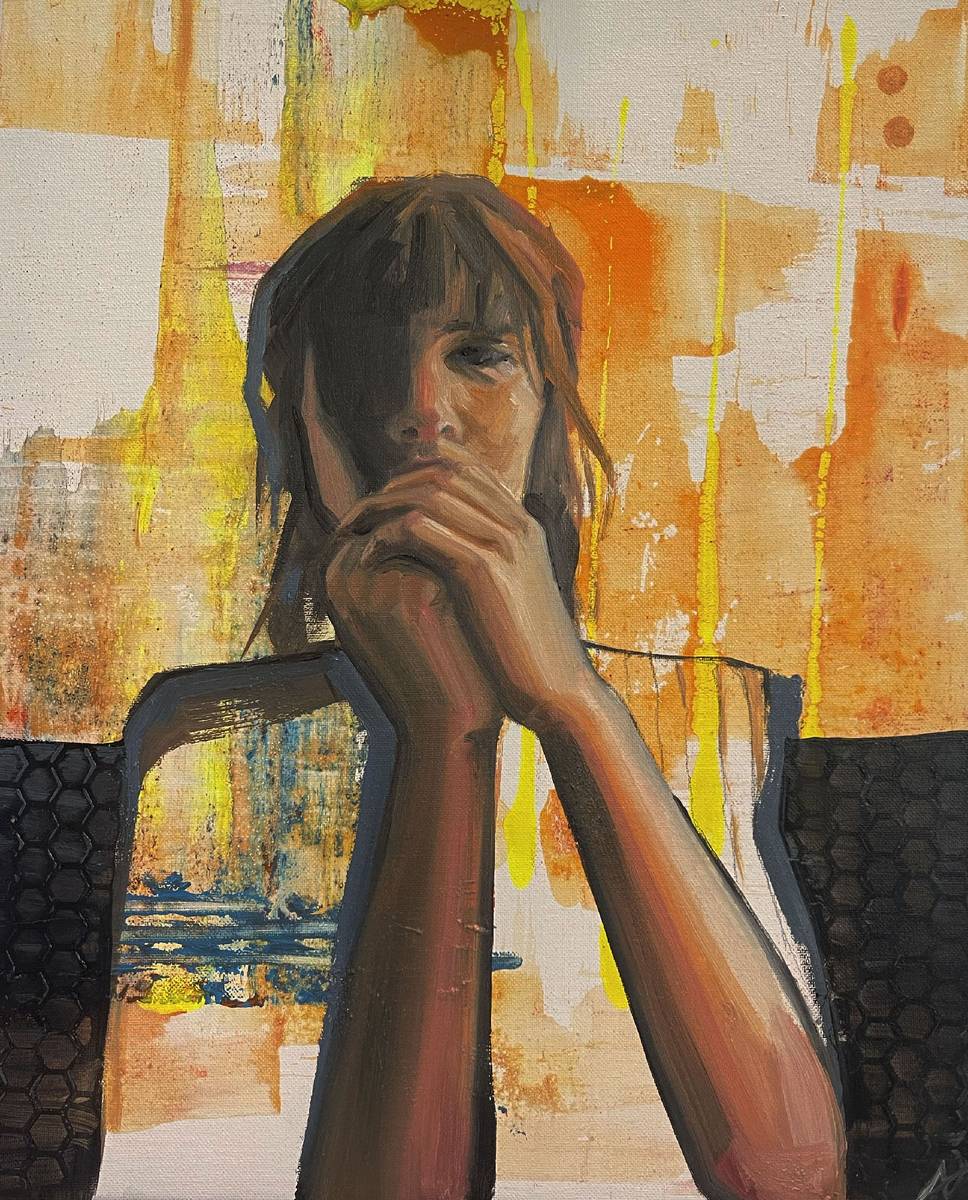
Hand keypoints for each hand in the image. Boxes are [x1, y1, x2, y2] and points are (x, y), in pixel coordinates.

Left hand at [336, 442, 598, 730]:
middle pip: (444, 469)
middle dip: (396, 485)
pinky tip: (368, 556)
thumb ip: (488, 568)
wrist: (559, 692)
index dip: (418, 471)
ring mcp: (504, 543)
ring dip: (385, 508)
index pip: (466, 466)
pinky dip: (388, 536)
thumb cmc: (529, 656)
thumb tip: (451, 561)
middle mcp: (517, 524)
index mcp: (523, 527)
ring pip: (429, 493)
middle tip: (361, 513)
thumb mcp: (512, 599)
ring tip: (355, 532)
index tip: (384, 498)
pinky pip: (421, 529)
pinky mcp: (484, 570)